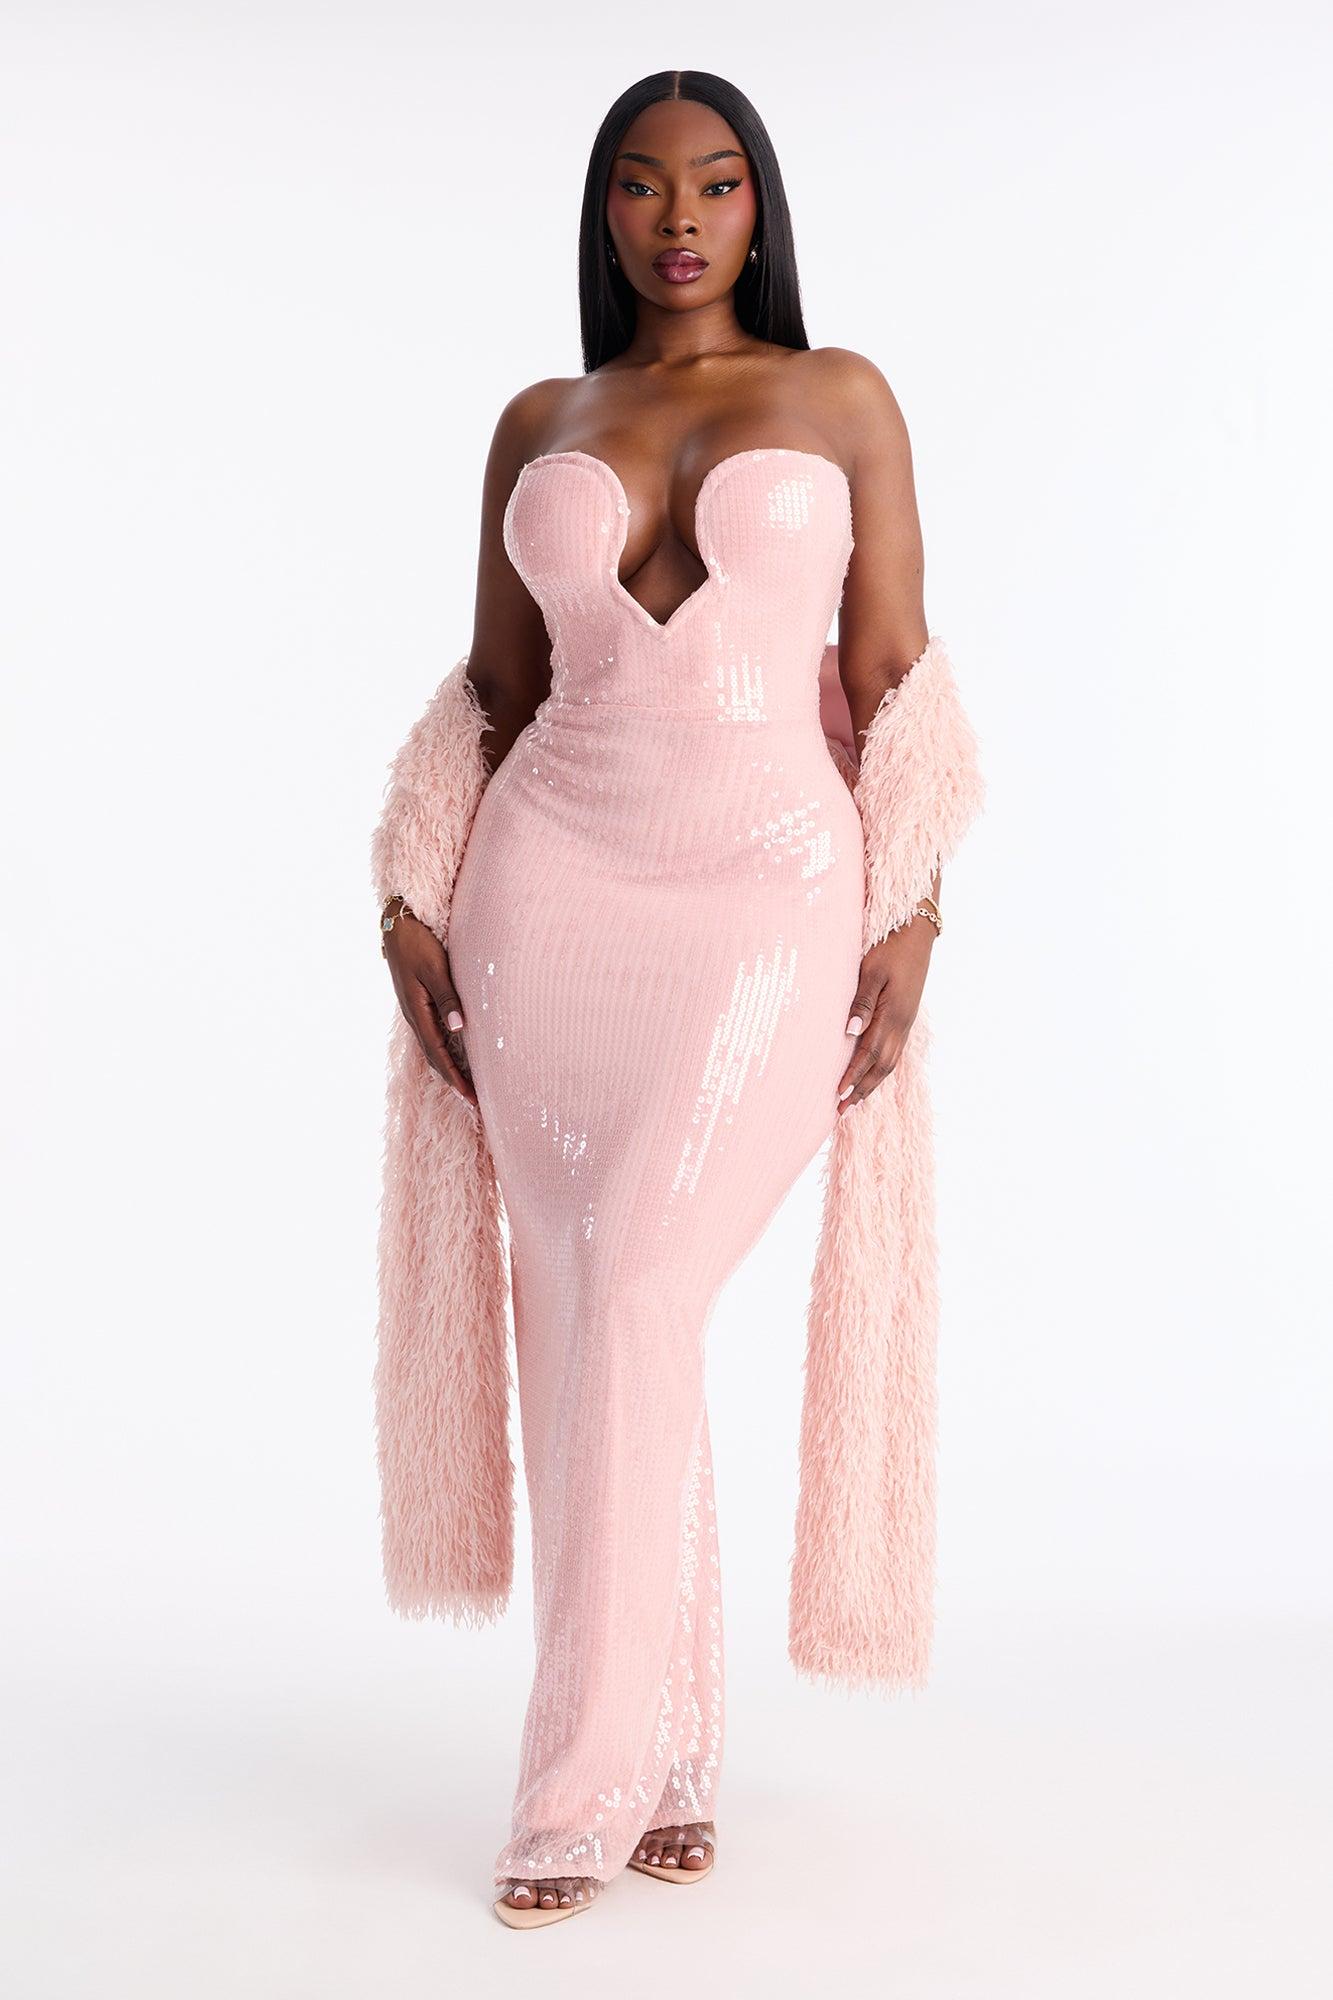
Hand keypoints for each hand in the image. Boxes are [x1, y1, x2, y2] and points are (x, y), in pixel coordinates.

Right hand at [383, 909, 477, 1109]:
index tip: (470, 1096)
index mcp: (417, 1011)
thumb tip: (459, 1029)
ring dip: (448, 1067)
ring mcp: (414, 1009)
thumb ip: (447, 998)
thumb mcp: (435, 969)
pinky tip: (453, 1053)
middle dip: (453, 1080)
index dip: (454, 1077)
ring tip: (465, 1085)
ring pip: (432, 1046)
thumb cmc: (418, 942)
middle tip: (473, 1101)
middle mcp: (414, 1015)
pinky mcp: (417, 1001)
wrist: (397, 923)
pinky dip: (443, 1050)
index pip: (438, 1053)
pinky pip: (431, 1033)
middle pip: (434, 1056)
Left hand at [836, 918, 934, 1113]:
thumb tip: (851, 1031)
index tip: (838, 1095)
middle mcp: (903, 1022)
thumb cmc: (890, 945)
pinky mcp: (905, 1015)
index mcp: (894, 1014)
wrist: (916, 929)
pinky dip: (880, 1068)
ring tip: (854, 1102)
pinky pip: (893, 1050)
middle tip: (842, 1112)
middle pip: (882, 1066)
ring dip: (872, 1083)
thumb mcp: (872, 969)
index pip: (870, 1053)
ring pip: (890, 1061)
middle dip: (862, 1089)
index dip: (854, 1075)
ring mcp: (906, 1020)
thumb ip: (862, 1000)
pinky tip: (872, 1074)